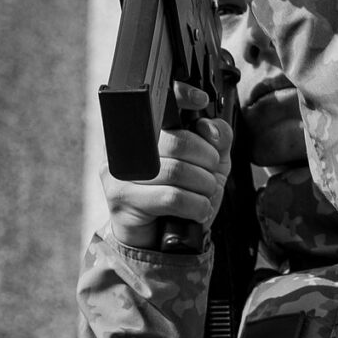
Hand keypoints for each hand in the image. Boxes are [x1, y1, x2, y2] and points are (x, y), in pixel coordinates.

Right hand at [103, 86, 232, 250]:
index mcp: (148, 134)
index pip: (159, 103)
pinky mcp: (122, 199)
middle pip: (177, 141)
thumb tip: (210, 127)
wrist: (160, 242)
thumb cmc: (182, 200)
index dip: (180, 95)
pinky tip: (197, 210)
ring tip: (204, 196)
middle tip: (210, 176)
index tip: (201, 100)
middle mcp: (129, 148)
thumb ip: (216, 141)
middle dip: (207, 161)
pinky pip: (171, 197)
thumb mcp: (209, 167)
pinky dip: (195, 206)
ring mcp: (121, 173)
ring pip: (176, 171)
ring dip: (203, 187)